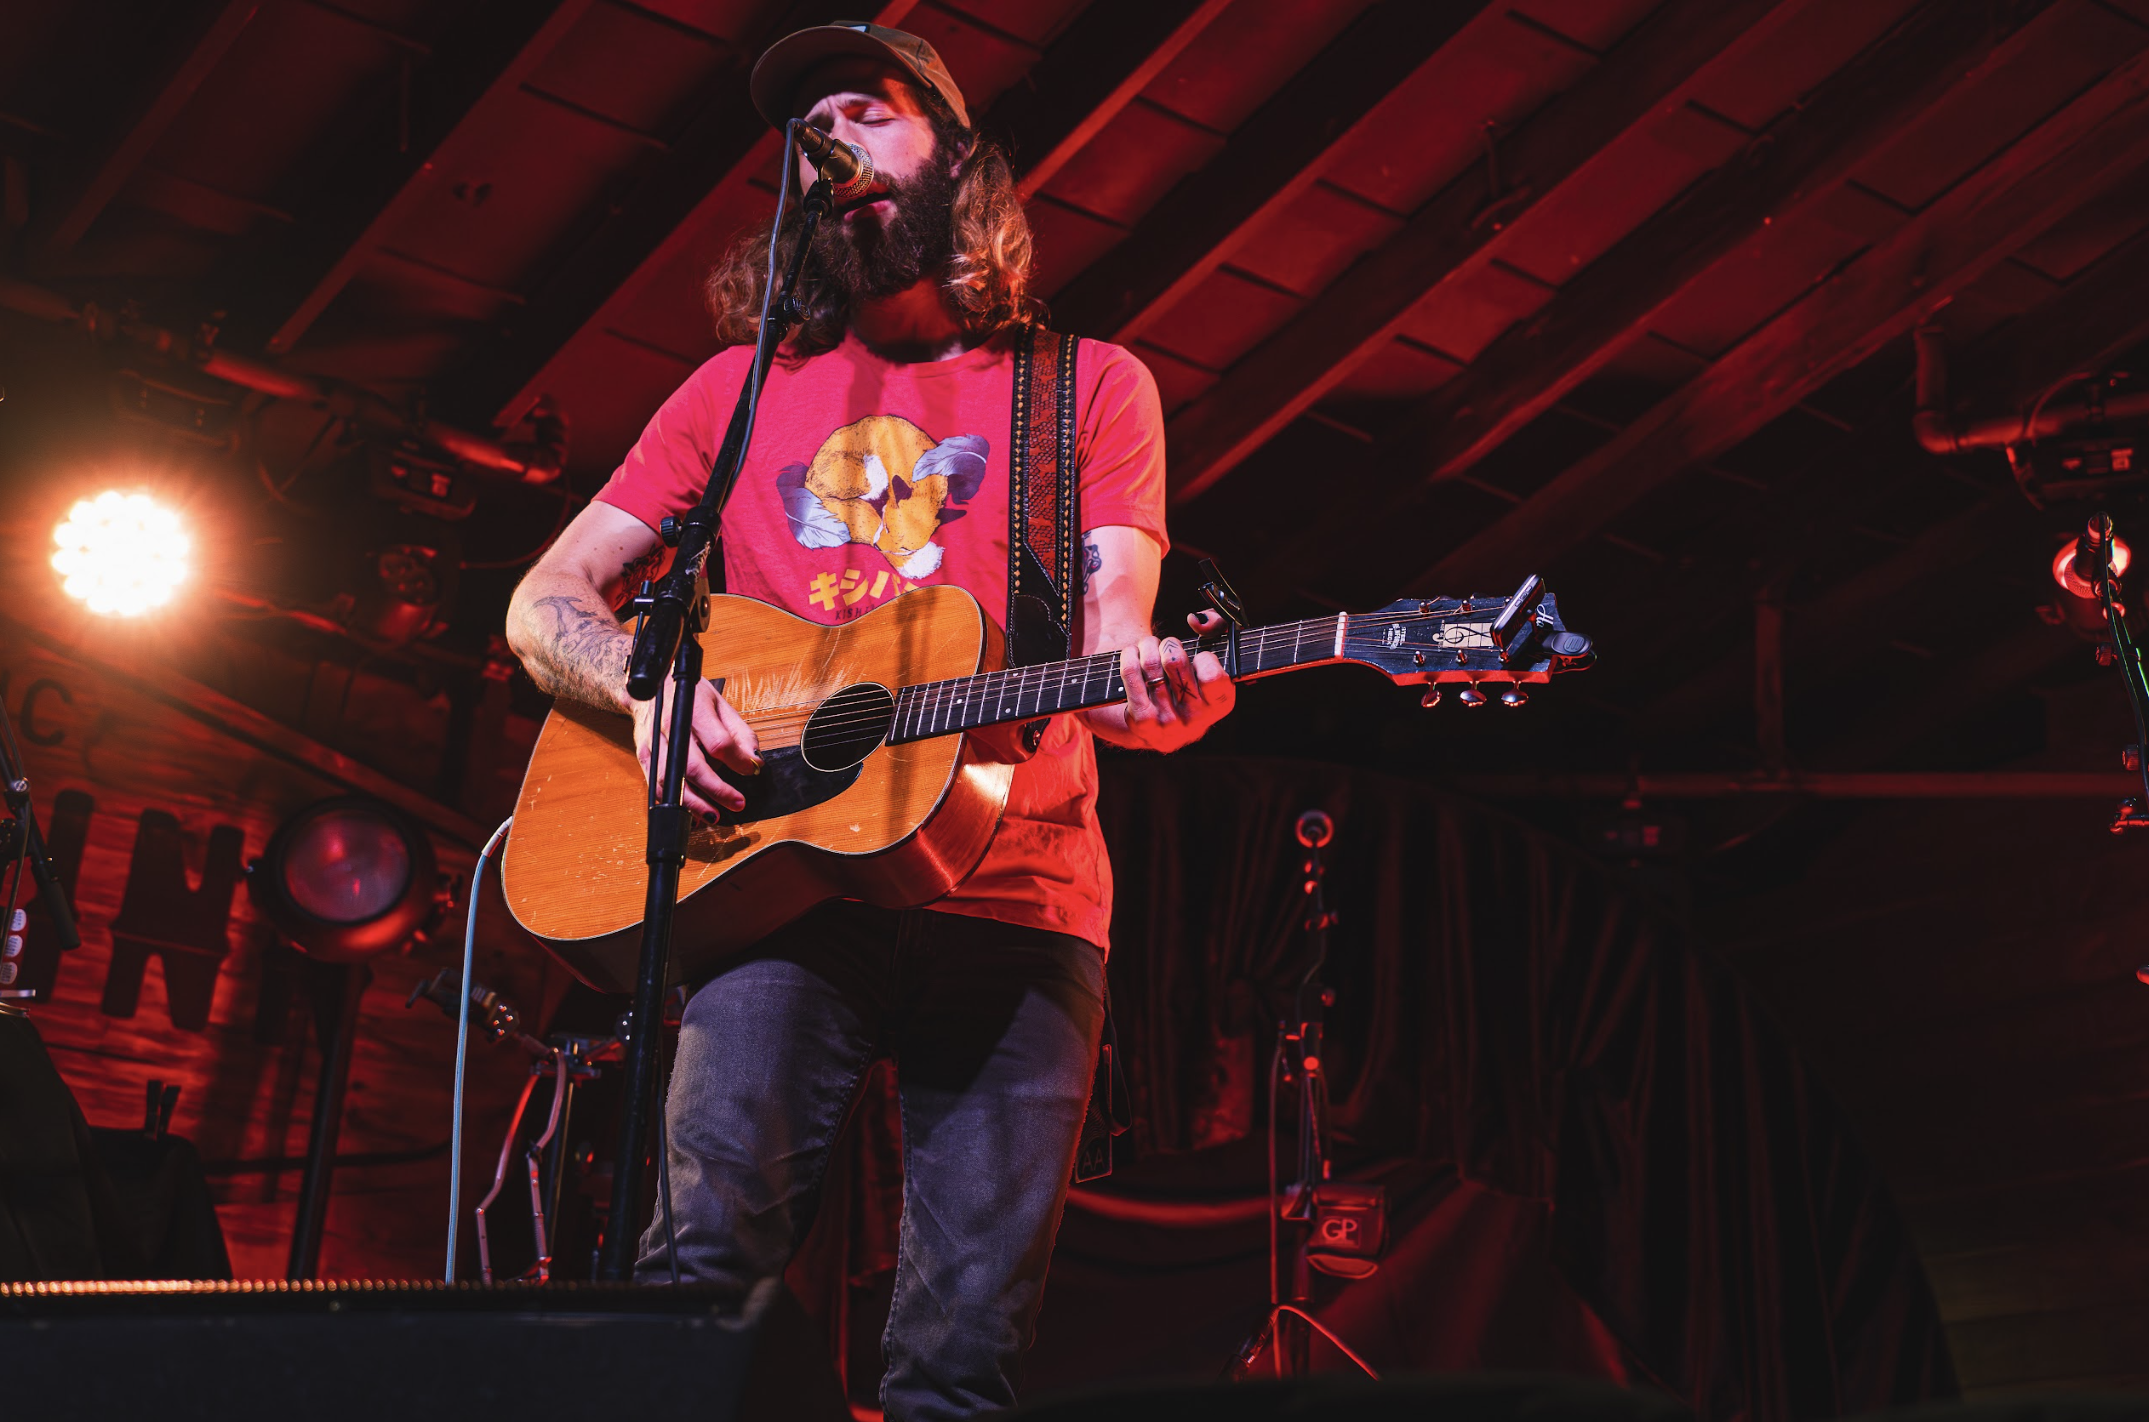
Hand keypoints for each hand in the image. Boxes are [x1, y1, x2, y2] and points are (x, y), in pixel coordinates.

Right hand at [631, 675, 760, 817]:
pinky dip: (673, 802)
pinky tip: (690, 813)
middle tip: (737, 803)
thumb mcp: (721, 705)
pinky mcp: (644, 755)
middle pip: (693, 766)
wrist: (652, 687)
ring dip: (693, 803)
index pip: (718, 742)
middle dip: (717, 790)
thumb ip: (740, 733)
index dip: (737, 761)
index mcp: (693, 709)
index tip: (750, 770)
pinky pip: (656, 785)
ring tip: (714, 815)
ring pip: (672, 780)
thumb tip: (754, 761)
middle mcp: (670, 726)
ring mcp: (654, 742)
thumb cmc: (690, 696)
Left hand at [1111, 609, 1236, 751]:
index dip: (1203, 658)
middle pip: (1175, 661)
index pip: (1212, 674)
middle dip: (1169, 645)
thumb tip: (1196, 619)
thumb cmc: (1191, 684)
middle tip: (1167, 647)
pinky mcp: (1142, 720)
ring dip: (1148, 646)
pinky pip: (1131, 673)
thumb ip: (1217, 627)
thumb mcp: (1211, 661)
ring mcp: (1168, 721)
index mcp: (1220, 705)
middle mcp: (1196, 718)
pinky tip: (1132, 654)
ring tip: (1149, 647)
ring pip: (1151, 663)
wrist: (1163, 729)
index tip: (1196, 658)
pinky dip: (1130, 655)